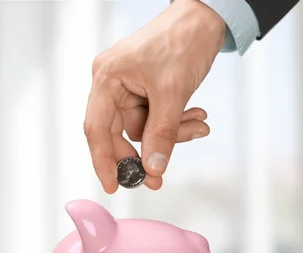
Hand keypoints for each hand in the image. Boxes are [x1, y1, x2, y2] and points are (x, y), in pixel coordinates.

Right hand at [84, 0, 225, 192]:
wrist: (206, 16)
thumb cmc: (183, 39)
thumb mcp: (173, 92)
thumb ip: (162, 134)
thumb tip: (153, 169)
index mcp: (107, 78)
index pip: (96, 128)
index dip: (103, 161)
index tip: (114, 185)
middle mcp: (111, 84)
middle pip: (118, 132)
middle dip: (146, 150)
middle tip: (158, 175)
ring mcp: (127, 87)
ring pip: (142, 128)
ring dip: (170, 133)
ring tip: (198, 125)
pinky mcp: (143, 90)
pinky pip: (154, 118)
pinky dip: (174, 122)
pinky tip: (196, 115)